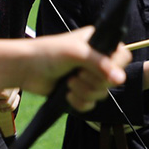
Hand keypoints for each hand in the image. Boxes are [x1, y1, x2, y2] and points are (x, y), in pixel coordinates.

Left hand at [0, 27, 130, 111]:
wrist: (25, 69)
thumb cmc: (48, 53)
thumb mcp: (76, 53)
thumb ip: (101, 64)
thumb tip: (121, 78)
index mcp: (99, 43)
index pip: (123, 57)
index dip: (114, 67)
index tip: (99, 69)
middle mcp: (96, 60)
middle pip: (113, 80)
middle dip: (93, 82)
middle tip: (77, 75)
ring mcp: (88, 77)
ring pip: (102, 94)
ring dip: (84, 92)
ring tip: (68, 83)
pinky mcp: (79, 92)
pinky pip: (91, 104)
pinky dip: (79, 102)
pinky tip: (67, 94)